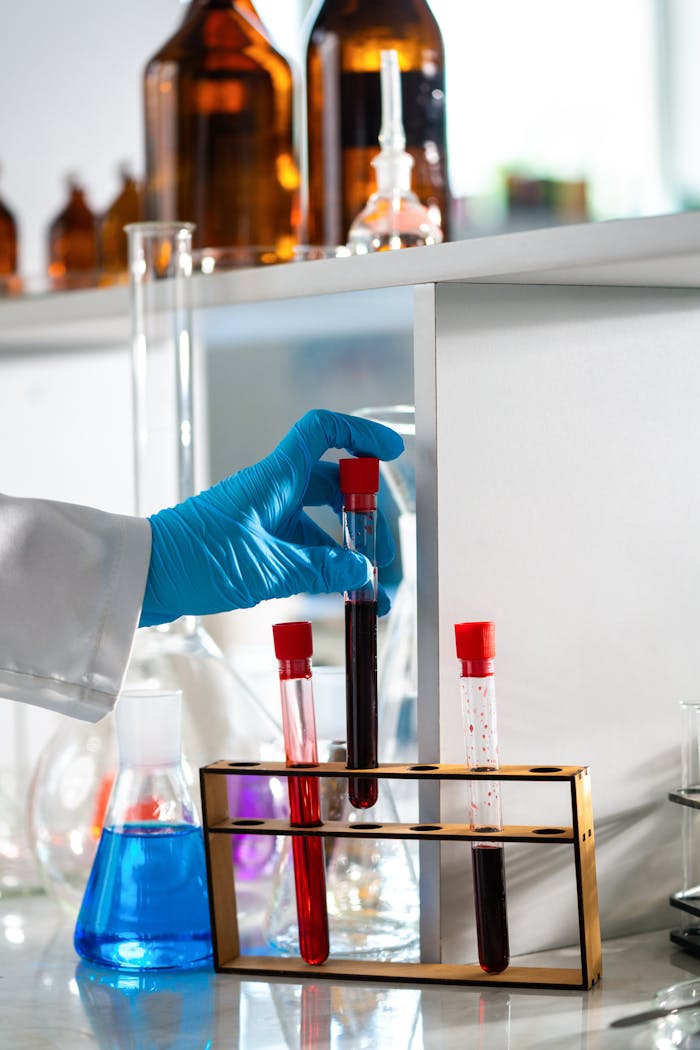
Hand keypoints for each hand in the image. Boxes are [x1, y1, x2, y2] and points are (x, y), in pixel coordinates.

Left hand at [139, 409, 403, 626]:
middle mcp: (273, 491)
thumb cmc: (195, 559)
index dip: (360, 434)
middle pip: (334, 488)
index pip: (323, 432)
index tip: (391, 453)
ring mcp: (264, 517)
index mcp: (275, 479)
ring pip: (320, 524)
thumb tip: (362, 571)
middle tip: (386, 556)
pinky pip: (301, 547)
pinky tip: (342, 595)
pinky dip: (324, 567)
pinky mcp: (255, 544)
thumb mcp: (267, 568)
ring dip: (348, 553)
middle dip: (367, 519)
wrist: (146, 576)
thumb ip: (320, 569)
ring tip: (372, 591)